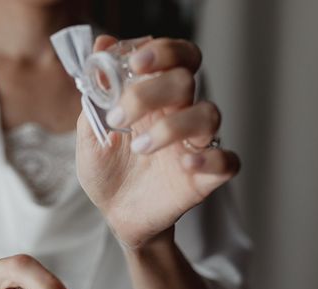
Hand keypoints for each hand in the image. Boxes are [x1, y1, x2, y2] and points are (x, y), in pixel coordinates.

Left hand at [76, 36, 239, 248]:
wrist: (115, 215)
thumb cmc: (108, 171)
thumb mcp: (91, 132)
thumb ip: (96, 93)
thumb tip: (101, 44)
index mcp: (156, 98)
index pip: (176, 57)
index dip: (163, 51)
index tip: (134, 61)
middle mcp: (179, 115)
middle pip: (186, 80)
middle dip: (151, 90)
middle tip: (119, 116)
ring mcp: (194, 146)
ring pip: (210, 115)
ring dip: (172, 126)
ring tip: (139, 148)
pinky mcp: (204, 178)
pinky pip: (227, 162)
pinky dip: (211, 159)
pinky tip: (184, 165)